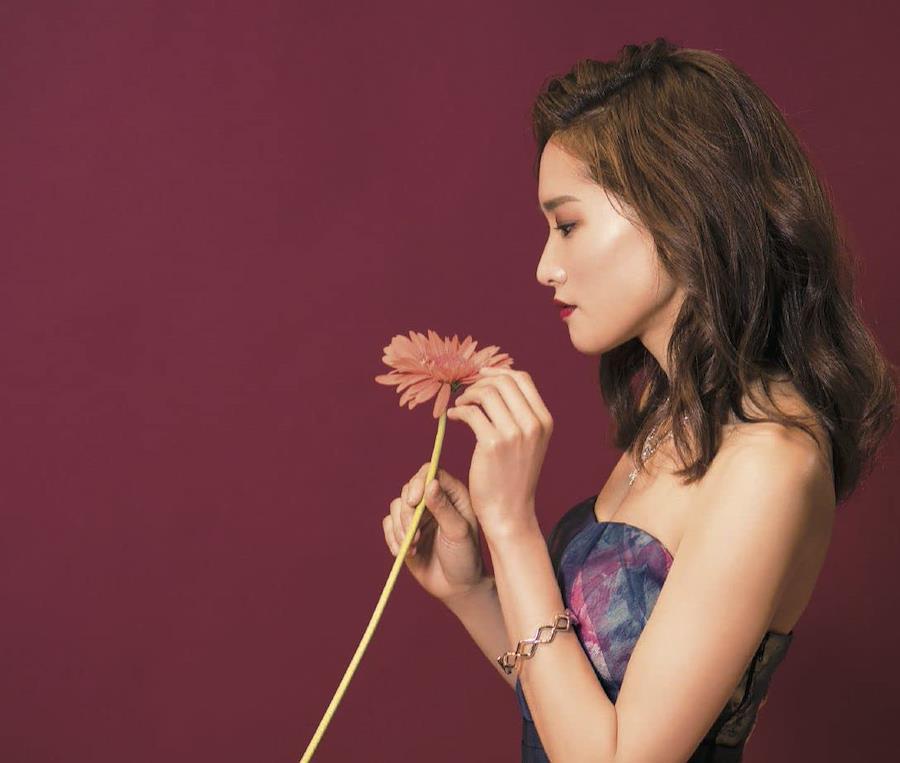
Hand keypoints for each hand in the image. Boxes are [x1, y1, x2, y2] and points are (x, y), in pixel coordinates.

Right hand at [382, 462, 486, 604]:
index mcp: (452, 495)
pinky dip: (391, 537)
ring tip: (412, 546)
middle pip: (408, 489)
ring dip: (399, 528)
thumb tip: (430, 484)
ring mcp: (418, 516)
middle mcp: (434, 501)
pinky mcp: (405, 531)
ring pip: (396, 506)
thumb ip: (443, 508)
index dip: (418, 482)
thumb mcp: (458, 532)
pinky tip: (404, 551)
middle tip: (414, 535)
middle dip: (407, 513)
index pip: (430, 473)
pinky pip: (388, 524)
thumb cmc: (465, 558)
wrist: (457, 588)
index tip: (413, 502)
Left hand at [445, 366, 552, 538]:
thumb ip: (520, 414)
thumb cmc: (513, 477)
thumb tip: (497, 383)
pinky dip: (459, 410)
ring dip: (468, 394)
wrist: (509, 511)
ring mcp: (514, 434)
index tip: (481, 375)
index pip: (522, 378)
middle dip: (480, 382)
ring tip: (460, 405)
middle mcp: (533, 424)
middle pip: (504, 381)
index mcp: (544, 420)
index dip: (498, 371)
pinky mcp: (492, 444)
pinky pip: (471, 412)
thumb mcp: (528, 442)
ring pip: (486, 393)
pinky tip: (453, 417)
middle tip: (467, 393)